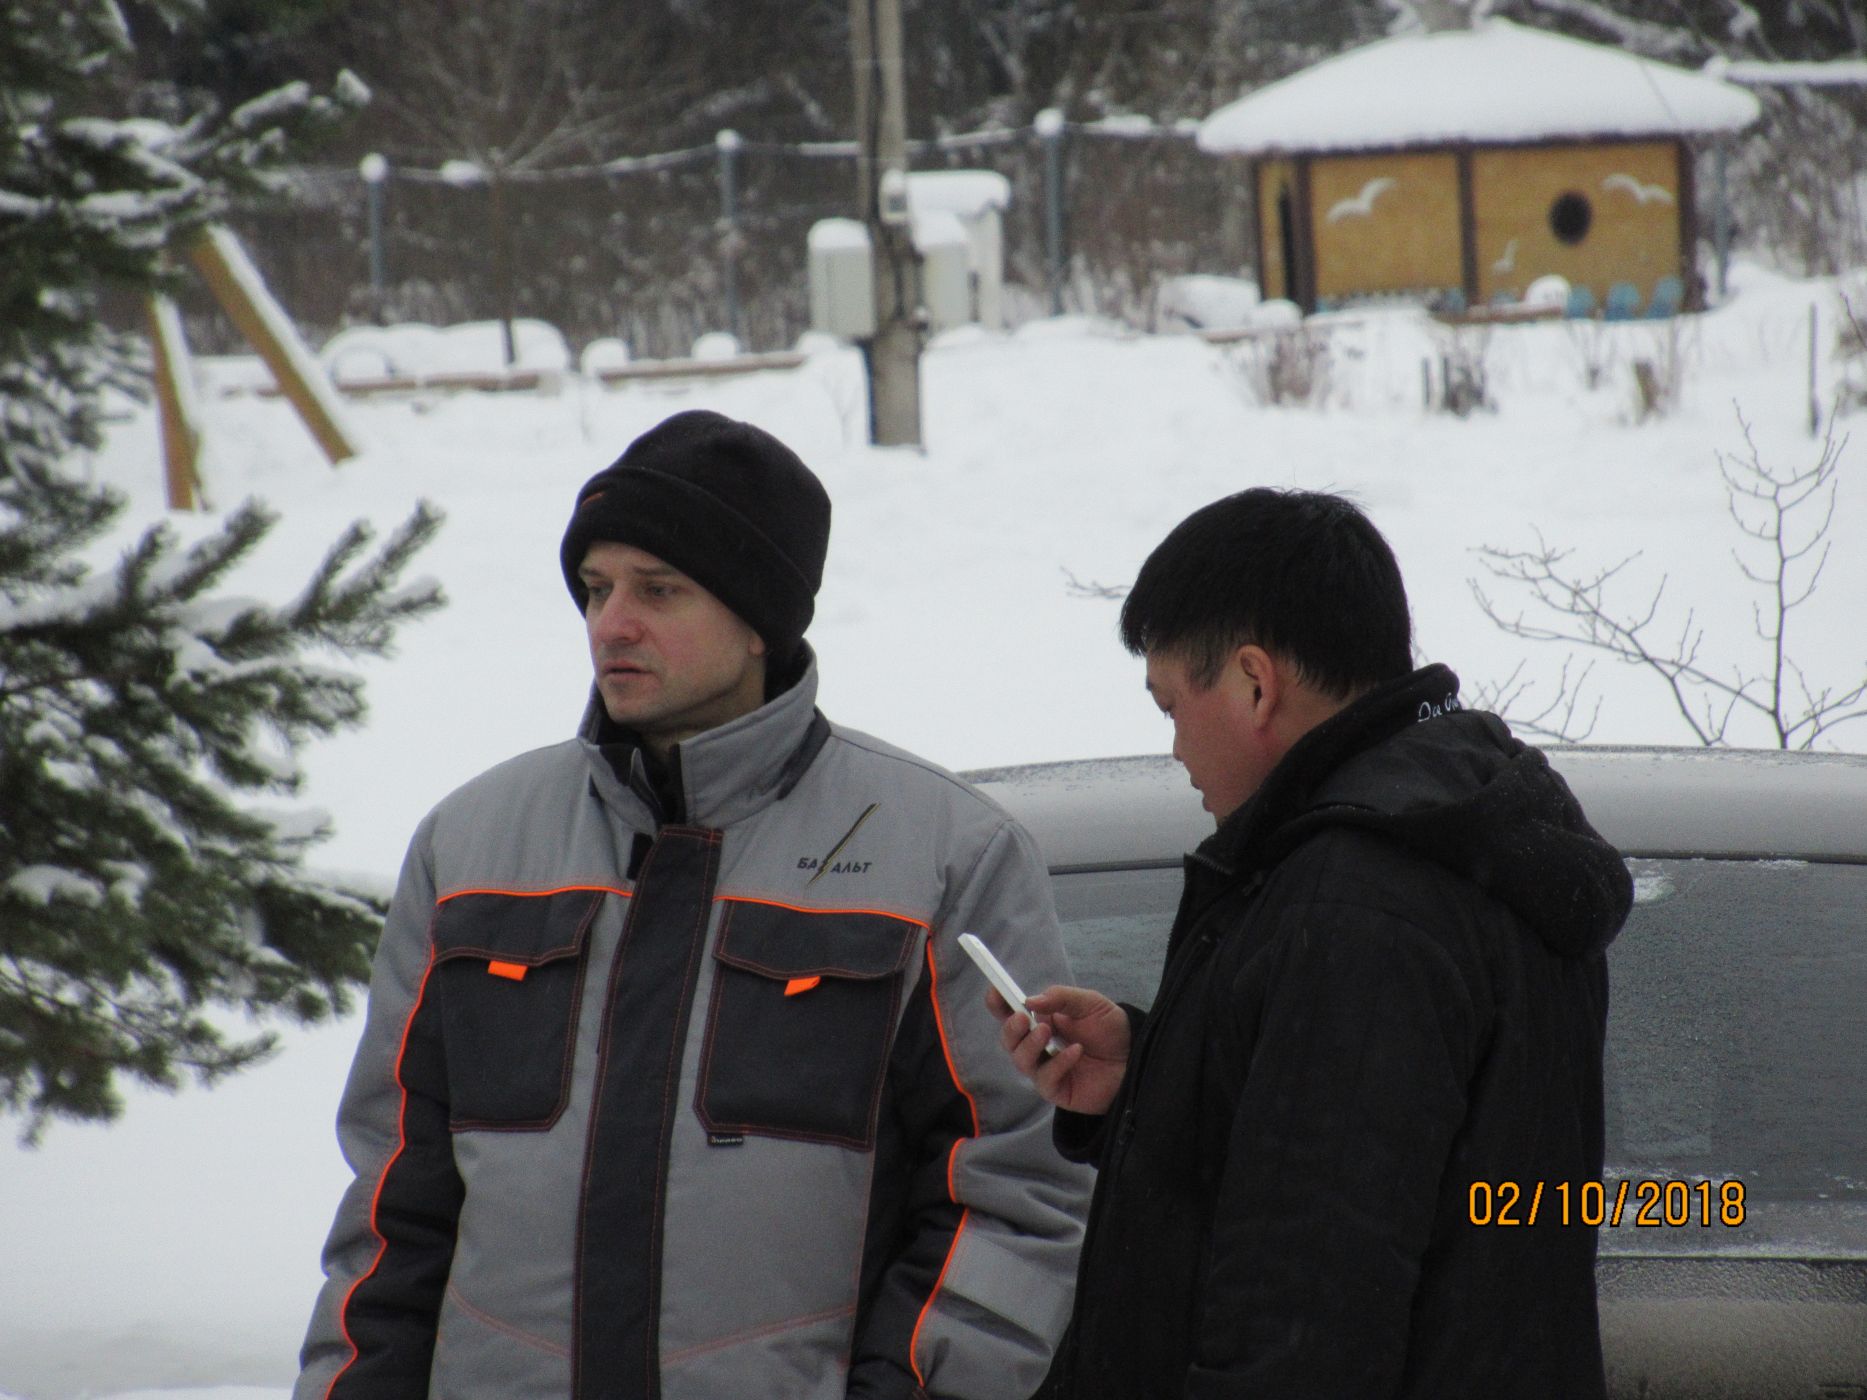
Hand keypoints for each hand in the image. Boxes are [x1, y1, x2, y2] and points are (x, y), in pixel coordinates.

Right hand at [986, 984, 1130, 1116]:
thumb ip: (1061, 998)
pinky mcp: (1056, 1090)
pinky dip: (1058, 1064)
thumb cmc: (1111, 1029)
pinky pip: (1045, 1079)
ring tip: (1048, 1032)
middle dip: (1011, 1028)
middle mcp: (1039, 1046)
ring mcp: (1045, 1069)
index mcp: (1042, 1021)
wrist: (1135, 1058)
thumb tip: (1030, 1000)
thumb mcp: (1089, 1003)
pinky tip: (1076, 1052)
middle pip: (1009, 1040)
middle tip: (1024, 1018)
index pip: (1011, 1013)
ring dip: (1030, 1045)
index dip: (998, 1004)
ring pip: (1021, 1061)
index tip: (995, 992)